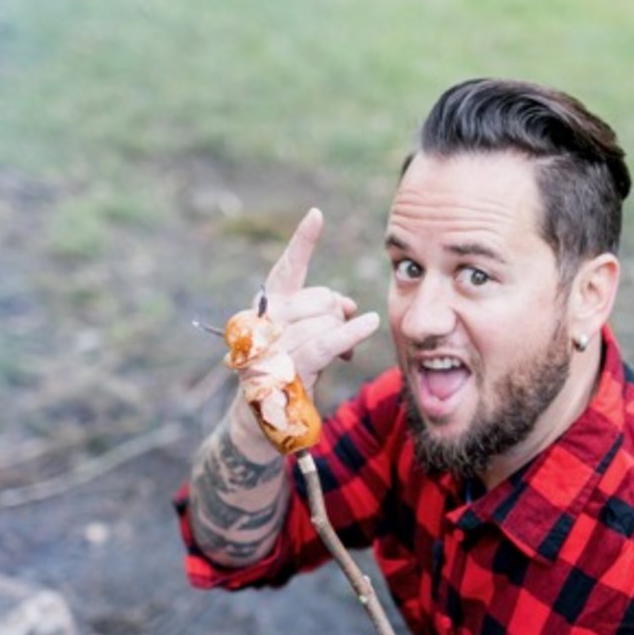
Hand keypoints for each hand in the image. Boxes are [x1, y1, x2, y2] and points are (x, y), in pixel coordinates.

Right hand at [260, 208, 379, 391]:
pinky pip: (327, 342)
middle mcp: (263, 322)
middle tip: (341, 335)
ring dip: (341, 334)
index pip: (287, 269)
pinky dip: (351, 333)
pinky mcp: (287, 369)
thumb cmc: (288, 374)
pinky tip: (370, 323)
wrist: (263, 420)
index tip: (317, 214)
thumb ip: (324, 313)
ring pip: (325, 320)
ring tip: (340, 353)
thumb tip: (349, 304)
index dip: (303, 242)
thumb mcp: (306, 337)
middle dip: (337, 313)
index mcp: (265, 308)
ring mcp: (272, 346)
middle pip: (319, 298)